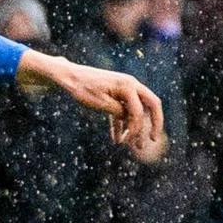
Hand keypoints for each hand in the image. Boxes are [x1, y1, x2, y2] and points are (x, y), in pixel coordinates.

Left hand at [18, 50, 166, 158]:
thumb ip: (117, 111)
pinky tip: (116, 139)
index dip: (137, 127)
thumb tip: (132, 120)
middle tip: (153, 140)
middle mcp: (131, 85)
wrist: (68, 76)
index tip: (128, 141)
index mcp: (128, 85)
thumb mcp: (99, 102)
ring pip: (137, 110)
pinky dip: (120, 124)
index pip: (140, 110)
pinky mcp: (116, 95)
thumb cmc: (82, 88)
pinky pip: (123, 111)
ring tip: (134, 146)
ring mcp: (125, 90)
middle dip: (153, 123)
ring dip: (135, 127)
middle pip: (151, 106)